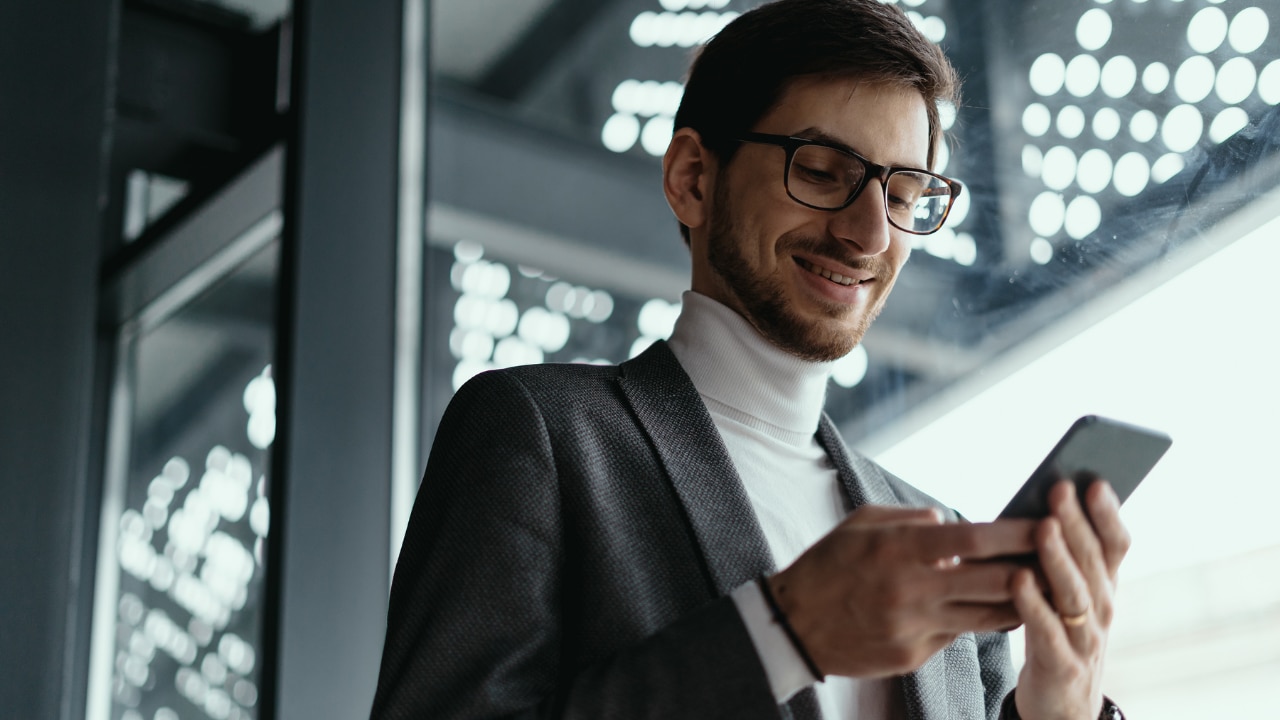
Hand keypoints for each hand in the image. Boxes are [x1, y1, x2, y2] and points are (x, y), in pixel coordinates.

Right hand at [769, 505, 1036, 677]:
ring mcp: (913, 627)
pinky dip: (973, 622)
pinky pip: (955, 637)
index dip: (1017, 532)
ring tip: (1039, 589)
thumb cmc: (827, 565)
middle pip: (992, 581)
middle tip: (1060, 560)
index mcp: (900, 549)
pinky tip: (987, 611)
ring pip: (985, 618)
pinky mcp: (911, 657)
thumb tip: (953, 521)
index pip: (974, 539)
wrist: (792, 625)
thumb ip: (909, 518)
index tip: (1048, 523)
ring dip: (1016, 603)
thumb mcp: (860, 524)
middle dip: (1031, 570)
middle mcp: (911, 589)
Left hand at [1011, 480, 1129, 719]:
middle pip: (1093, 561)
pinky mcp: (1062, 665)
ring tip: (1042, 527)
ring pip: (1075, 593)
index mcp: (1105, 587)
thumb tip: (1044, 505)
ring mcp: (1086, 639)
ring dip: (1058, 557)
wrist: (1063, 707)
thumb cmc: (1058, 635)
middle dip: (1077, 523)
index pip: (1115, 546)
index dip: (1107, 514)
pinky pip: (1049, 631)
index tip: (1094, 481)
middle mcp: (1103, 609)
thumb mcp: (1069, 596)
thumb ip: (1063, 558)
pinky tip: (1018, 580)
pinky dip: (1034, 604)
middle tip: (1060, 489)